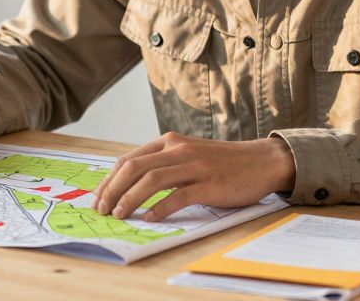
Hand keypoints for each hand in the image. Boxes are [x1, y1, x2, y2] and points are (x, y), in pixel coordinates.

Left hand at [92, 133, 294, 222]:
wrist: (261, 161)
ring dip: (130, 199)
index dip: (109, 179)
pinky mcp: (209, 183)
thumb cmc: (221, 162)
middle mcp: (179, 149)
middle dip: (112, 190)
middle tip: (101, 209)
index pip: (129, 159)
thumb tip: (130, 183)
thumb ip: (163, 162)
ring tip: (119, 215)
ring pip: (152, 180)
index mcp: (170, 141)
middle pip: (134, 168)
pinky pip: (179, 196)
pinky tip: (149, 218)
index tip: (98, 197)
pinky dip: (160, 208)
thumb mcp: (187, 154)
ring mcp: (194, 165)